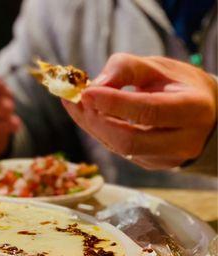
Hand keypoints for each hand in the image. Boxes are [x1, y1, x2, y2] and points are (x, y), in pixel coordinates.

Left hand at [63, 54, 216, 169]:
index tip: (86, 91)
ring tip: (75, 104)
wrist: (203, 116)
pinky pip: (119, 151)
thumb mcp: (159, 68)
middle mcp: (183, 141)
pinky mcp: (151, 165)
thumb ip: (127, 69)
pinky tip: (89, 116)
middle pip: (129, 141)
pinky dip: (100, 133)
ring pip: (120, 149)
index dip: (114, 104)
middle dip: (96, 121)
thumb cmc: (180, 86)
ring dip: (92, 127)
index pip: (149, 111)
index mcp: (193, 110)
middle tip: (77, 99)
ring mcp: (166, 159)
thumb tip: (95, 84)